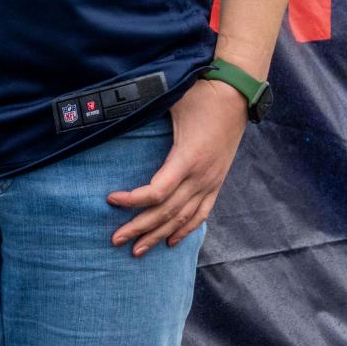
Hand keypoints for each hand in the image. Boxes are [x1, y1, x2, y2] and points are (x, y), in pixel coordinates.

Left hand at [106, 78, 247, 256]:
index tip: (110, 199)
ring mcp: (211, 182)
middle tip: (115, 240)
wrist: (236, 95)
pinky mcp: (217, 182)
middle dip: (139, 228)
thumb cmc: (201, 95)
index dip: (133, 201)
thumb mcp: (171, 100)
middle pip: (166, 212)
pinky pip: (201, 213)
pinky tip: (171, 241)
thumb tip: (116, 108)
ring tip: (137, 250)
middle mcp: (201, 177)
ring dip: (159, 235)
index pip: (157, 192)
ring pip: (182, 218)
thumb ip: (146, 108)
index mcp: (187, 158)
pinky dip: (185, 230)